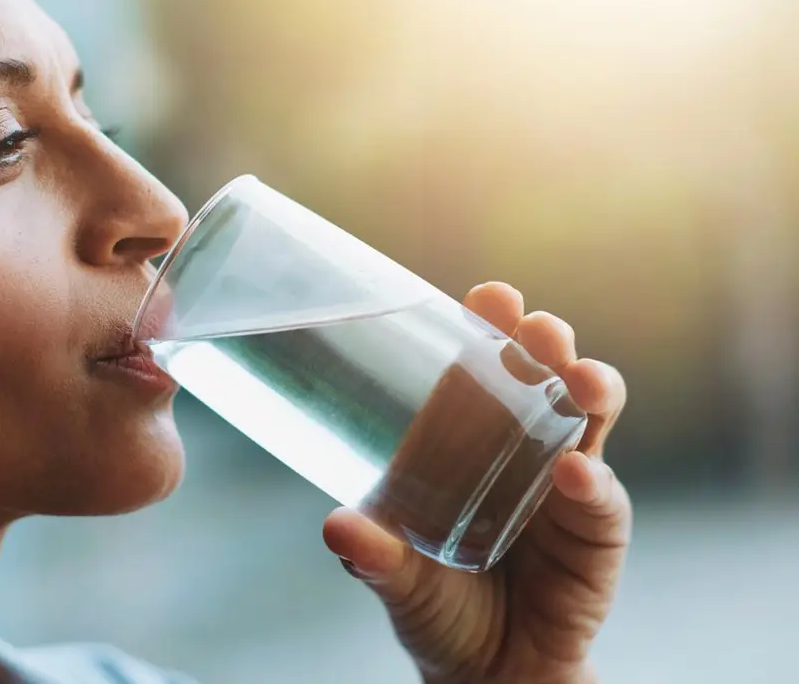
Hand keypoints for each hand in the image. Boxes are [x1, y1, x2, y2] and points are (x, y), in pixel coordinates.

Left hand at [323, 282, 629, 683]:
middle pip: (544, 375)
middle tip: (537, 329)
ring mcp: (566, 484)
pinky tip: (576, 476)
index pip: (482, 366)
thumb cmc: (437, 605)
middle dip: (546, 342)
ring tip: (577, 381)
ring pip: (589, 419)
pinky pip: (603, 500)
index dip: (489, 326)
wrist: (490, 672)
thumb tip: (338, 526)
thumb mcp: (396, 577)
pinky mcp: (597, 531)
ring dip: (588, 390)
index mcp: (468, 439)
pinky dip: (593, 484)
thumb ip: (372, 556)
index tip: (489, 295)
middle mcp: (522, 447)